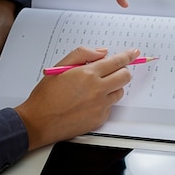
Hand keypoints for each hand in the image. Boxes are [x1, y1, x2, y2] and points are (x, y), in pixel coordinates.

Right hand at [15, 47, 139, 150]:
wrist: (39, 122)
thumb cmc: (47, 95)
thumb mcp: (60, 67)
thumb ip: (82, 54)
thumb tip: (102, 53)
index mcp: (88, 74)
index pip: (117, 62)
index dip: (128, 56)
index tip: (134, 53)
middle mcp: (98, 90)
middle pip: (125, 77)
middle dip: (122, 71)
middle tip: (112, 71)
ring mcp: (100, 106)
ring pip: (119, 92)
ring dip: (113, 87)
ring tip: (94, 89)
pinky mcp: (100, 119)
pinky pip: (110, 107)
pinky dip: (104, 102)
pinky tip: (88, 103)